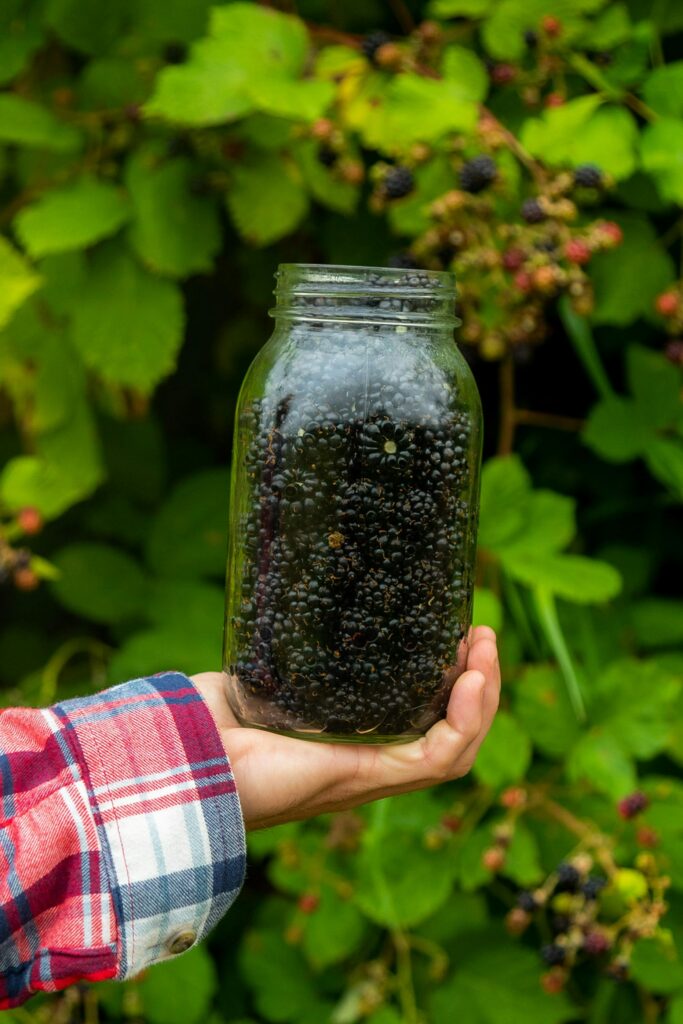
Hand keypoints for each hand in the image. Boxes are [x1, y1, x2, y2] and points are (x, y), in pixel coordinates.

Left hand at [191, 626, 499, 830]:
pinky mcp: (366, 776)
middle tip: (481, 635)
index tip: (458, 633)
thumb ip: (283, 649)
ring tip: (485, 650)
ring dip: (481, 699)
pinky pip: (437, 758)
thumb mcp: (263, 674)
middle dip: (477, 685)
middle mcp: (368, 760)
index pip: (422, 721)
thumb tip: (289, 599)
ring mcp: (371, 772)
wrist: (186, 759)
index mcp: (350, 740)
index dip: (450, 684)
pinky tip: (470, 680)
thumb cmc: (209, 724)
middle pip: (449, 734)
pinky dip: (464, 722)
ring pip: (455, 748)